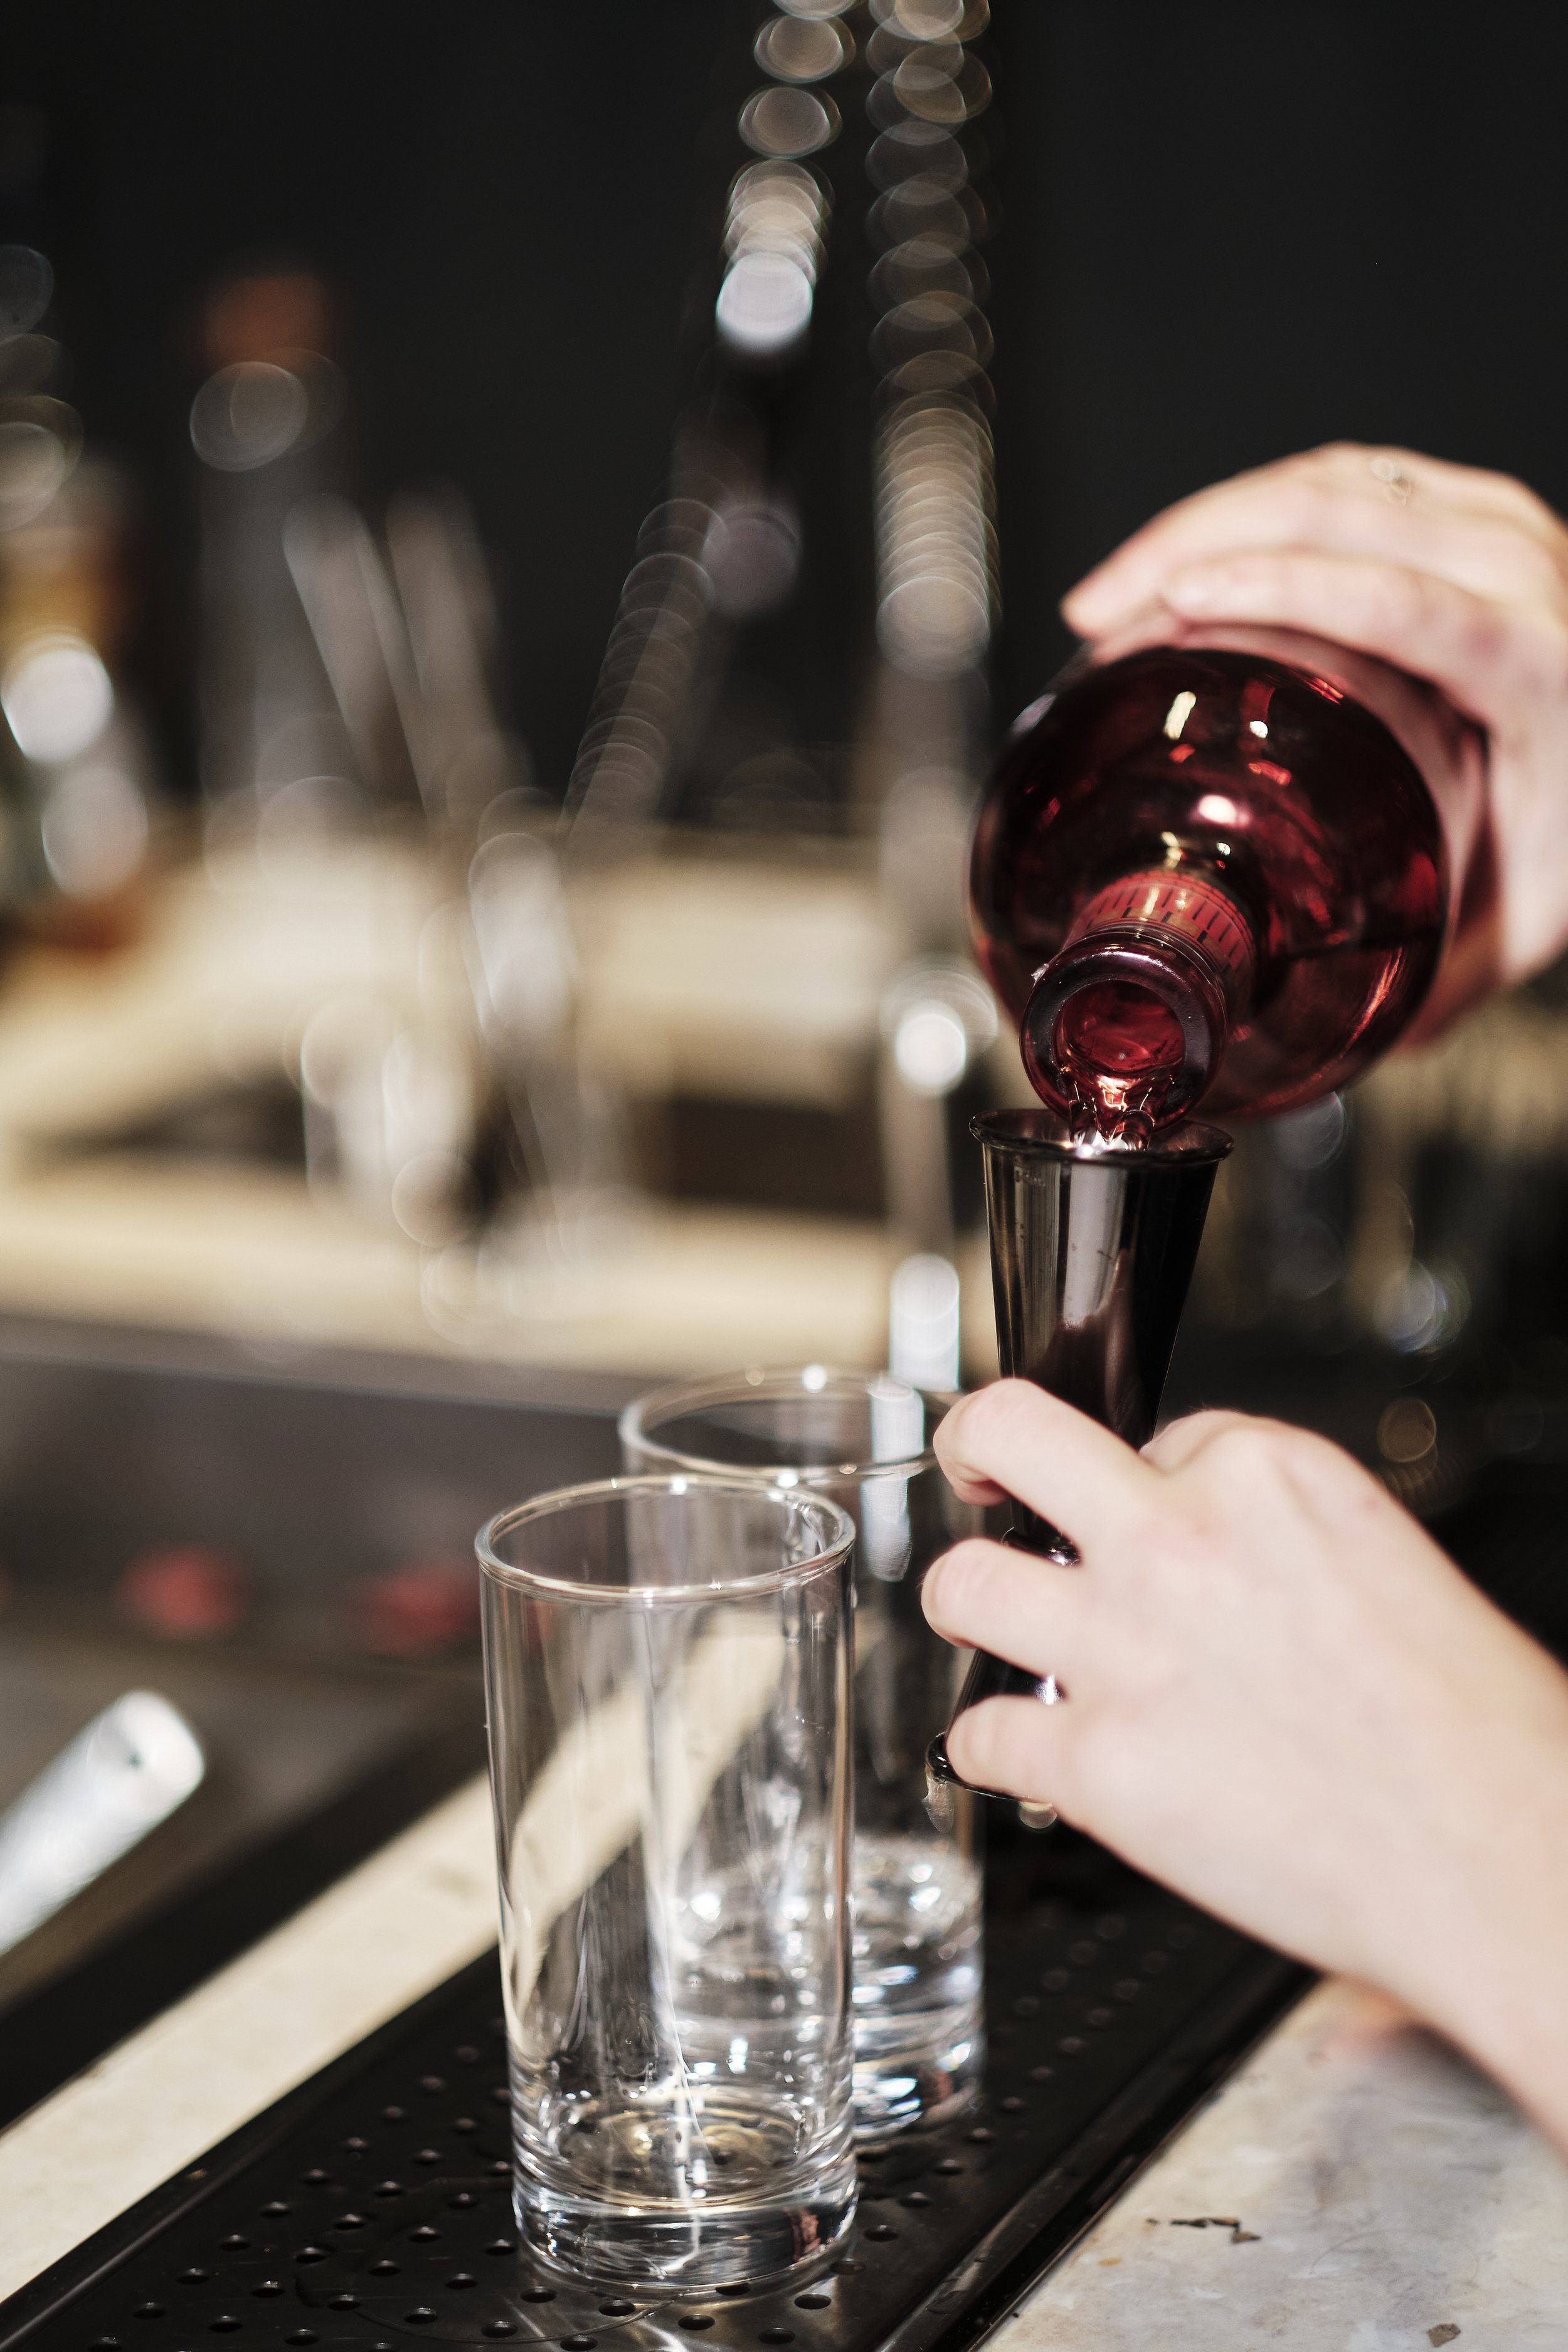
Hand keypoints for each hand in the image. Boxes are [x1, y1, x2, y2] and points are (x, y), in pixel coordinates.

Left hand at [922, 1379, 1567, 2145]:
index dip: (1151, 1488)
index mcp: (1269, 1474)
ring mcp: (1123, 1647)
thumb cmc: (1474, 1733)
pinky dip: (988, 1750)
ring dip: (965, 1604)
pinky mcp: (1096, 1762)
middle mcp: (1180, 1541)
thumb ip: (1279, 1540)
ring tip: (985, 1624)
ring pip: (960, 1581)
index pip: (1160, 1436)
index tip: (1157, 1524)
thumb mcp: (1386, 1563)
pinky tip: (1020, 1758)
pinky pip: (980, 1733)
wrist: (1500, 1857)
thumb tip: (1219, 1552)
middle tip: (976, 1474)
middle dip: (977, 1449)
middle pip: (1009, 1432)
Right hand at [1062, 442, 1567, 987]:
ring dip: (1210, 518)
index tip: (1177, 606)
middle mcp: (1525, 570)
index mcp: (1540, 663)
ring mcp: (1501, 526)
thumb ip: (1446, 970)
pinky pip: (1351, 482)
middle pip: (1340, 510)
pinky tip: (1197, 553)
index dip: (1279, 592)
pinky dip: (1257, 507)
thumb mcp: (1541, 911)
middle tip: (1101, 612)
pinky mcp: (1474, 512)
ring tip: (1123, 588)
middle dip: (1196, 541)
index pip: (1396, 598)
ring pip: (1333, 480)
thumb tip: (1352, 1039)